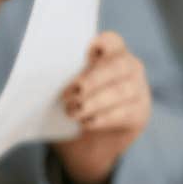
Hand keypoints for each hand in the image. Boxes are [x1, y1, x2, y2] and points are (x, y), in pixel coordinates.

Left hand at [50, 31, 151, 183]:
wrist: (88, 143)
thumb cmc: (73, 104)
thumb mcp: (68, 86)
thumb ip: (65, 74)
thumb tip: (42, 72)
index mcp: (112, 52)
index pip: (111, 40)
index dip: (99, 44)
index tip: (83, 56)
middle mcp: (130, 67)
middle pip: (117, 66)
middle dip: (92, 79)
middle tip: (69, 94)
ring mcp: (139, 90)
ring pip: (121, 91)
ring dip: (94, 102)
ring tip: (72, 112)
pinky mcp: (140, 114)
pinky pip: (124, 113)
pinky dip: (102, 119)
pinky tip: (86, 123)